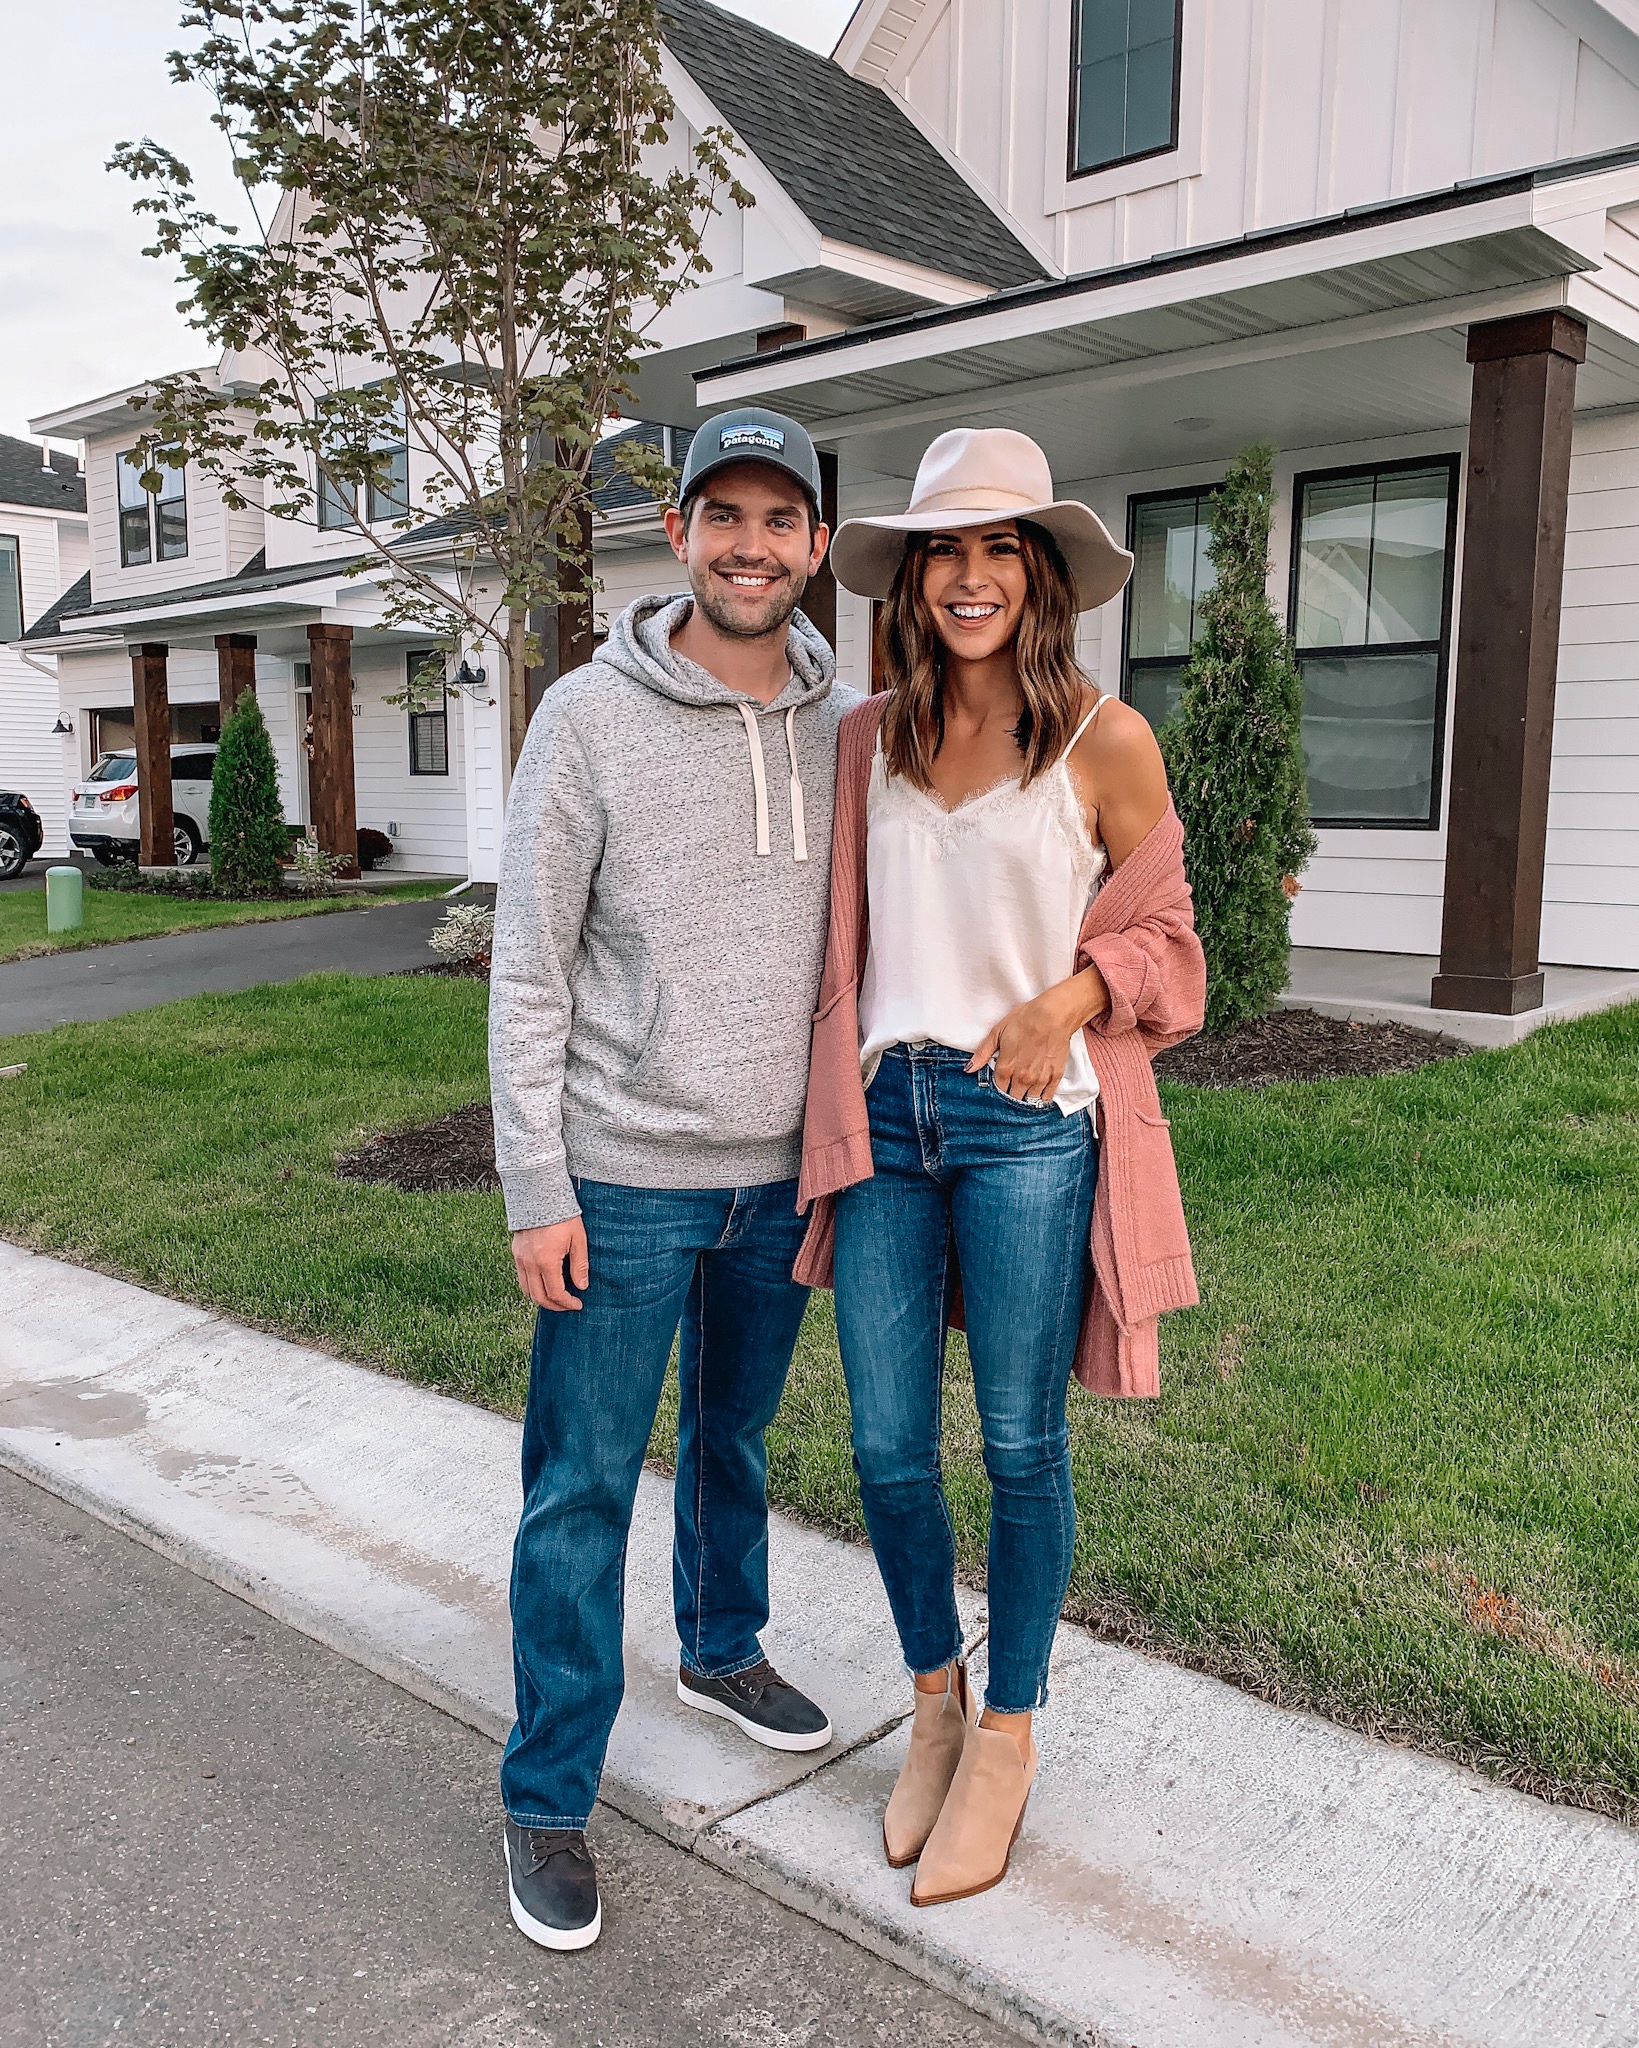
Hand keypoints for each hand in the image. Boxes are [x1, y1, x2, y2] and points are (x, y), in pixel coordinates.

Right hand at [512, 1219, 588, 1311]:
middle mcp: (529, 1263)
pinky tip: (545, 1282)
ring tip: (557, 1297)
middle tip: (568, 1305)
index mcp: (546, 1261)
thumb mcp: (578, 1239)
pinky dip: (532, 1286)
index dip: (567, 1303)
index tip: (577, 1304)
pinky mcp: (516, 1252)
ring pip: (526, 1290)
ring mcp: (520, 1258)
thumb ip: (580, 1265)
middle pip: (538, 1297)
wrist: (540, 1195)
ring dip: (541, 1298)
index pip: (555, 1293)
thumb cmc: (562, 1216)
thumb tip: (582, 1286)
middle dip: (555, 1306)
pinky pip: (521, 1277)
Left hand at [967, 985, 1083, 1104]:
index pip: (998, 1089)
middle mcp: (1022, 1077)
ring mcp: (1039, 1078)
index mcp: (1006, 1068)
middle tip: (1012, 1089)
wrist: (1053, 1015)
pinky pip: (1047, 1096)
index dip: (999, 1088)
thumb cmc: (1025, 1020)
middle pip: (1013, 1097)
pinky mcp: (1055, 1076)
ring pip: (1030, 1100)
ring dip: (1026, 1098)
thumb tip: (968, 1068)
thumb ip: (983, 1053)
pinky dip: (1042, 1098)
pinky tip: (1039, 1095)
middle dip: (1011, 1095)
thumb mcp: (997, 1032)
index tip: (1001, 1085)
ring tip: (1025, 1092)